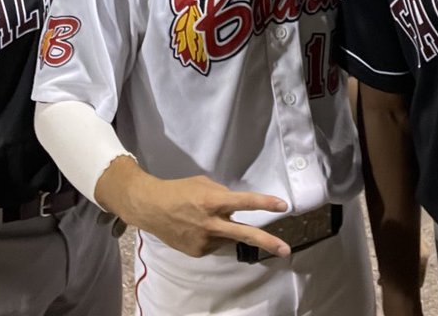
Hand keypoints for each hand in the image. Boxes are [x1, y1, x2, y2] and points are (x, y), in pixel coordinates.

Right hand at [99, 161, 290, 258]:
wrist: (151, 208)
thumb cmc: (180, 190)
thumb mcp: (203, 184)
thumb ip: (222, 194)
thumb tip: (236, 207)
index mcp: (213, 201)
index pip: (244, 202)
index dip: (264, 203)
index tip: (283, 206)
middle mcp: (211, 223)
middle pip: (244, 234)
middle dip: (267, 242)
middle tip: (286, 250)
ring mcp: (204, 241)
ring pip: (228, 237)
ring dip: (226, 229)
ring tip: (204, 218)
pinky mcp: (198, 252)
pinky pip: (215, 244)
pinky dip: (213, 236)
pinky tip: (198, 228)